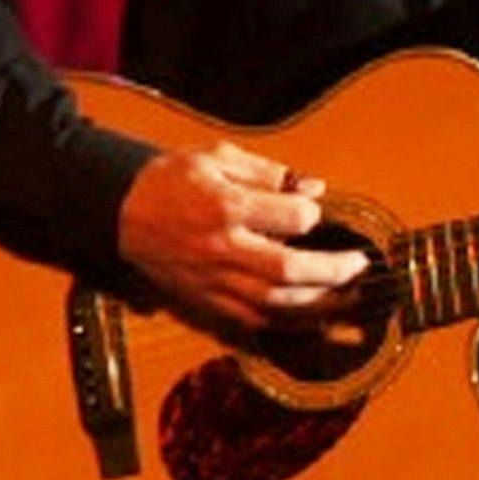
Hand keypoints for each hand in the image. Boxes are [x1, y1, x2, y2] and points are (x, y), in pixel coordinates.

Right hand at [118, 141, 367, 327]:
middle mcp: (221, 249)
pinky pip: (253, 321)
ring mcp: (212, 280)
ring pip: (274, 303)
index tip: (315, 209)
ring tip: (348, 296)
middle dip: (332, 271)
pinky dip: (288, 322)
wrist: (120, 211)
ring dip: (319, 303)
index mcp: (226, 207)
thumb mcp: (219, 157)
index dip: (312, 213)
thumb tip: (314, 188)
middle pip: (287, 271)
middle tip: (358, 267)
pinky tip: (313, 316)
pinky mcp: (205, 301)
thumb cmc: (172, 180)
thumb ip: (269, 173)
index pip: (292, 218)